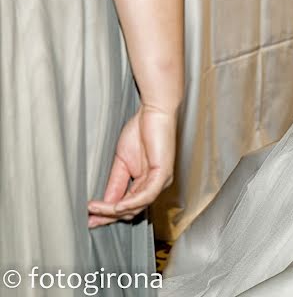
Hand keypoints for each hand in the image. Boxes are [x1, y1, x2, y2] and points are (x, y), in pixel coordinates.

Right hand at [87, 105, 176, 227]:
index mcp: (147, 183)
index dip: (108, 214)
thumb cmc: (142, 132)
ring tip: (94, 209)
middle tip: (90, 219)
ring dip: (113, 210)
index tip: (89, 218)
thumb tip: (104, 204)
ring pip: (137, 205)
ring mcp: (162, 180)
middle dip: (108, 216)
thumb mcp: (122, 163)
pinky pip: (147, 195)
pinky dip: (130, 202)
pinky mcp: (164, 173)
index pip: (128, 206)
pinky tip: (115, 206)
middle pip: (132, 210)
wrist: (154, 112)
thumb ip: (115, 184)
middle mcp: (156, 185)